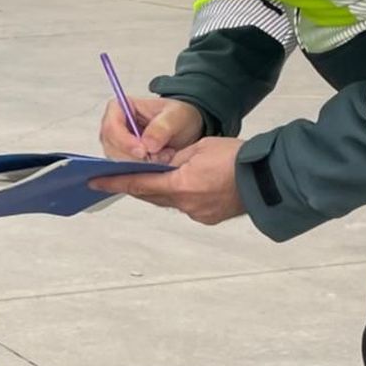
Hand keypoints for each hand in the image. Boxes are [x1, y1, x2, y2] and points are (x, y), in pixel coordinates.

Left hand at [89, 137, 246, 225]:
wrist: (270, 177)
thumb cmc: (237, 157)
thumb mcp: (199, 148)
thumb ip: (174, 158)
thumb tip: (158, 164)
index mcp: (181, 185)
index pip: (139, 183)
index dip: (116, 182)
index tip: (95, 182)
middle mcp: (186, 204)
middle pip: (152, 195)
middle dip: (138, 185)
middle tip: (120, 177)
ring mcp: (198, 214)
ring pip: (170, 201)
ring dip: (162, 190)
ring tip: (162, 176)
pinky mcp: (208, 217)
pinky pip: (186, 206)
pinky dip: (181, 195)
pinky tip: (188, 185)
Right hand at [100, 96, 205, 162]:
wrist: (184, 129)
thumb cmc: (177, 116)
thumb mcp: (175, 116)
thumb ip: (162, 127)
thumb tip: (147, 144)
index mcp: (119, 108)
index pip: (111, 126)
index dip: (124, 141)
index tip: (143, 151)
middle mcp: (113, 127)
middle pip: (111, 147)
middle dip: (133, 157)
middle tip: (157, 158)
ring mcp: (116, 144)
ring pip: (117, 161)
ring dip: (139, 165)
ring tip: (163, 157)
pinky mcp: (123, 159)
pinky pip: (124, 170)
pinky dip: (142, 171)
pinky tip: (160, 163)